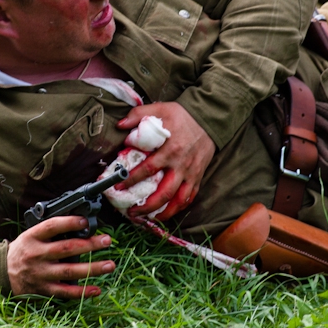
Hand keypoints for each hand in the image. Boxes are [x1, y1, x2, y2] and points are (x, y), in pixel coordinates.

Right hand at [7, 216, 114, 298]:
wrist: (3, 271)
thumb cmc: (24, 249)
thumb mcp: (31, 234)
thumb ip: (52, 230)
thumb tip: (81, 223)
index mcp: (32, 237)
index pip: (52, 226)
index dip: (69, 223)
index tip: (85, 221)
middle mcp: (36, 255)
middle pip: (66, 249)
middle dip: (89, 244)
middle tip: (107, 240)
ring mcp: (40, 274)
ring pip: (69, 271)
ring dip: (92, 268)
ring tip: (109, 265)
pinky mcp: (43, 290)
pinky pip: (65, 292)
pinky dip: (82, 292)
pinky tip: (96, 289)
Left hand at [115, 102, 215, 220]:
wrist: (209, 118)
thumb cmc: (182, 115)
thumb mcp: (159, 109)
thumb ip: (137, 115)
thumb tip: (119, 125)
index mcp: (170, 149)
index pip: (148, 169)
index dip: (131, 179)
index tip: (118, 186)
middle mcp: (181, 165)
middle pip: (164, 192)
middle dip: (147, 205)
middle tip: (132, 211)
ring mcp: (191, 173)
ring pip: (179, 200)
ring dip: (164, 212)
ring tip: (150, 219)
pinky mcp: (198, 176)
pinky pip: (190, 197)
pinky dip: (179, 208)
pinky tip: (168, 212)